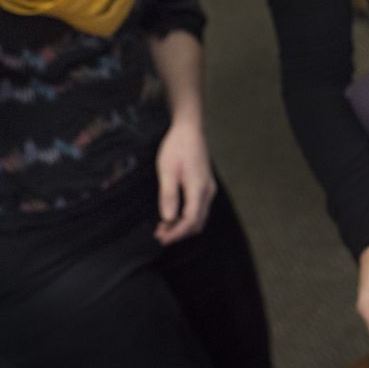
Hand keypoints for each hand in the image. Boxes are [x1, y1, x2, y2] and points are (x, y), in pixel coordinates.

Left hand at [154, 119, 216, 244]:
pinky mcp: (206, 185)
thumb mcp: (167, 170)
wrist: (190, 129)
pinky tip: (173, 215)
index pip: (190, 220)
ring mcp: (209, 188)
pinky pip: (199, 208)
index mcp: (199, 188)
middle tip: (159, 235)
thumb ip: (168, 195)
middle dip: (179, 232)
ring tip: (163, 227)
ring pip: (199, 217)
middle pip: (197, 222)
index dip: (176, 233)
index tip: (161, 238)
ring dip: (183, 226)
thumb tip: (168, 218)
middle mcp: (208, 191)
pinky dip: (187, 217)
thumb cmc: (177, 147)